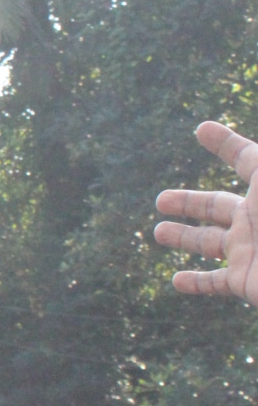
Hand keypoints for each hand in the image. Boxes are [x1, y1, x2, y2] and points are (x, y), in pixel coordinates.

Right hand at [154, 121, 257, 306]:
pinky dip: (196, 283)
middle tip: (160, 200)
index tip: (202, 129)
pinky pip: (215, 282)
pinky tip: (177, 281)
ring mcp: (248, 250)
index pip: (245, 159)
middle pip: (216, 206)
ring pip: (208, 242)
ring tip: (158, 232)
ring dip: (183, 237)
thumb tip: (218, 122)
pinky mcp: (244, 281)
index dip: (225, 143)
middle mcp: (256, 219)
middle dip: (189, 202)